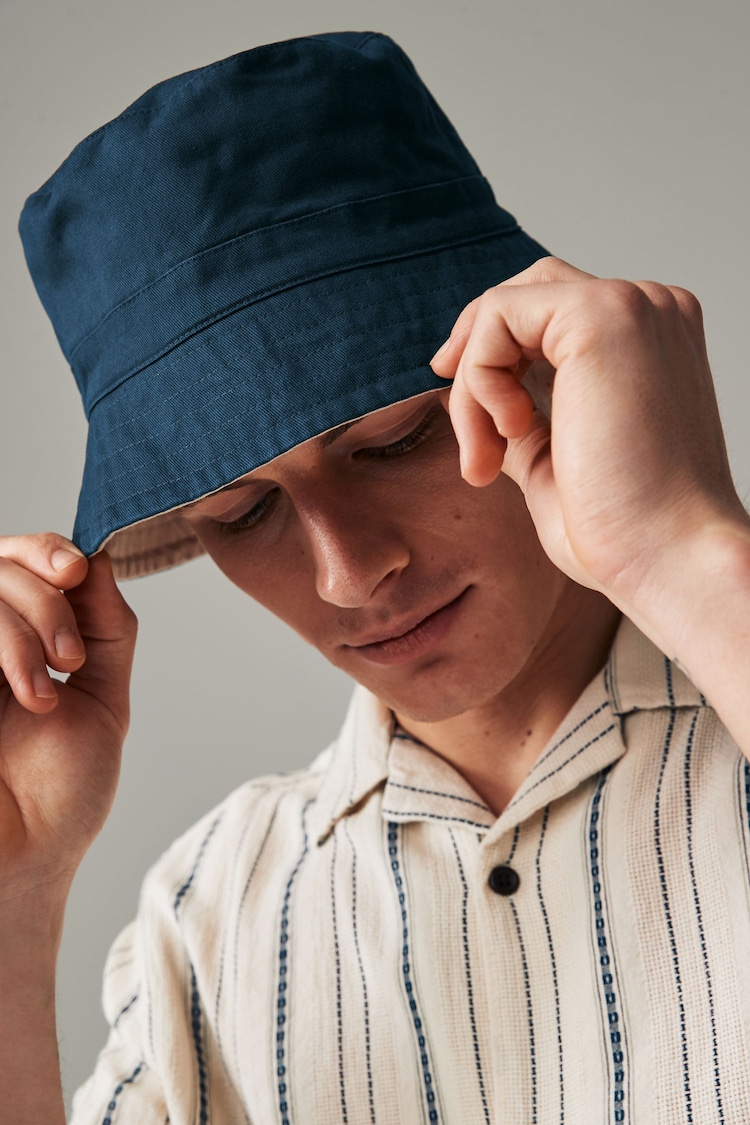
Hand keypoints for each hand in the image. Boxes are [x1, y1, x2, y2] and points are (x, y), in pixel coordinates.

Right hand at [0, 535, 135, 902]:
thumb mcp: (103, 697)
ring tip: (48, 690)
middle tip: (71, 658)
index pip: (19, 558)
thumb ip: (106, 626)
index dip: (46, 548)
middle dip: (45, 600)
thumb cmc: (62, 790)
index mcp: (18, 638)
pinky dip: (6, 649)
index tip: (78, 572)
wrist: (26, 858)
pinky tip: (28, 698)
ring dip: (24, 629)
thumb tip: (100, 555)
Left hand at [431, 257, 747, 609]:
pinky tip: (508, 430)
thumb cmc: (628, 530)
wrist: (670, 557)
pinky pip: (499, 315)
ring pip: (506, 308)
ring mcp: (630, 306)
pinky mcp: (602, 313)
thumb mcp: (556, 463)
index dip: (496, 358)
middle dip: (476, 357)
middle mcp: (649, 312)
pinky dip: (481, 377)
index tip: (477, 430)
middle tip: (468, 437)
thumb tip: (467, 398)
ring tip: (488, 457)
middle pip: (529, 294)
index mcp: (651, 343)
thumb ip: (522, 421)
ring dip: (475, 386)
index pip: (553, 316)